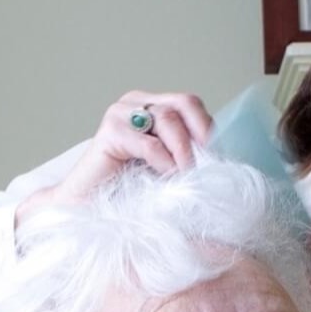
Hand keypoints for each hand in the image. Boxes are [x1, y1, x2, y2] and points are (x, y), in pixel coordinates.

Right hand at [16, 91, 212, 224]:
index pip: (192, 105)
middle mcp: (136, 103)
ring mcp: (120, 112)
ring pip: (169, 119)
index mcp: (152, 106)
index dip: (209, 130)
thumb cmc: (128, 191)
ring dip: (184, 152)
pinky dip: (164, 162)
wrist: (87, 208)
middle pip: (184, 102)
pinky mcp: (109, 131)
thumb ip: (189, 154)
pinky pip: (149, 143)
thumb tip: (223, 157)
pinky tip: (166, 178)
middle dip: (202, 134)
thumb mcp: (168, 167)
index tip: (220, 160)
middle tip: (208, 166)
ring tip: (187, 177)